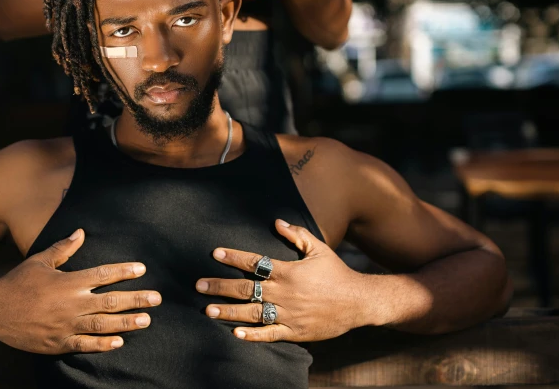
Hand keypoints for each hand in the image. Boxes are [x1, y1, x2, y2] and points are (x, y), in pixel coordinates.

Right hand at [0, 229, 160, 353]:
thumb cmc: (17, 283)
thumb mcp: (39, 261)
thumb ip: (62, 249)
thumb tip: (80, 232)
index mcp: (68, 282)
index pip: (103, 275)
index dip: (124, 271)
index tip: (142, 269)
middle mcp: (71, 303)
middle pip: (111, 301)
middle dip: (136, 299)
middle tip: (157, 299)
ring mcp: (66, 325)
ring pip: (103, 325)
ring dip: (127, 322)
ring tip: (146, 320)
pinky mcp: (59, 343)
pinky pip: (85, 345)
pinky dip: (103, 345)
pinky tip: (119, 342)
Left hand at [196, 220, 366, 342]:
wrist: (359, 301)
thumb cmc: (336, 273)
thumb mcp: (318, 249)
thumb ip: (297, 235)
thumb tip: (276, 222)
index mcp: (288, 271)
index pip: (255, 262)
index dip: (234, 257)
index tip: (215, 253)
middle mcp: (285, 293)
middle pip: (246, 289)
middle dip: (220, 286)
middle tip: (199, 285)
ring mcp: (289, 314)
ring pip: (253, 313)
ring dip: (229, 312)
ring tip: (208, 310)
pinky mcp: (295, 331)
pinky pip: (270, 334)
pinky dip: (253, 335)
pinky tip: (236, 334)